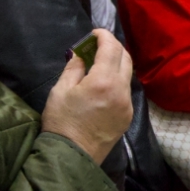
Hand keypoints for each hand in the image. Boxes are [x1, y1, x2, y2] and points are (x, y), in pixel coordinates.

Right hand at [43, 30, 133, 163]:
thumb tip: (81, 53)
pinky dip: (118, 80)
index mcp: (104, 81)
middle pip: (125, 58)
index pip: (111, 48)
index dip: (104, 36)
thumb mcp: (60, 90)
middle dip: (113, 47)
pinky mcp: (128, 116)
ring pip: (128, 74)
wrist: (72, 157)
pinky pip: (126, 90)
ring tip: (98, 63)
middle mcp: (121, 90)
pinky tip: (103, 83)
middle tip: (97, 46)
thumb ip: (74, 67)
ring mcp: (127, 104)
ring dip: (117, 63)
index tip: (94, 33)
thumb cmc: (61, 122)